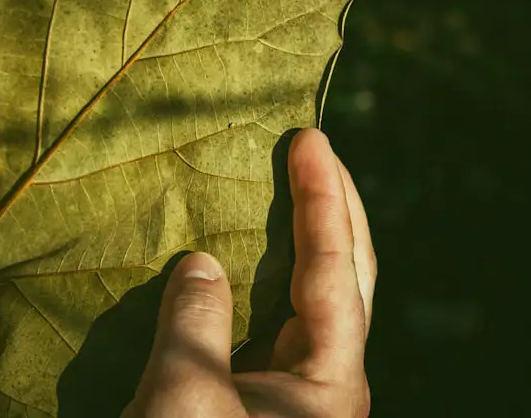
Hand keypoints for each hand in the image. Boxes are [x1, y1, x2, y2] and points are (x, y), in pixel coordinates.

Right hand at [122, 128, 376, 417]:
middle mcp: (326, 381)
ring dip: (300, 239)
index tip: (310, 139)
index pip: (333, 267)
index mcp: (330, 379)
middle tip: (311, 147)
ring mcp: (297, 394)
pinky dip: (264, 277)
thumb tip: (201, 264)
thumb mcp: (186, 395)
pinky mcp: (261, 404)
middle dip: (332, 208)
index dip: (322, 198)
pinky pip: (274, 323)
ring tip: (284, 184)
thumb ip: (196, 322)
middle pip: (344, 273)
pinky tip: (238, 254)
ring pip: (311, 299)